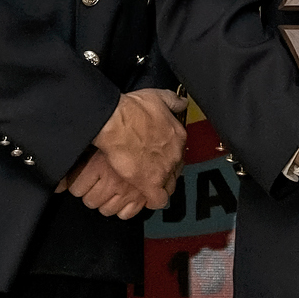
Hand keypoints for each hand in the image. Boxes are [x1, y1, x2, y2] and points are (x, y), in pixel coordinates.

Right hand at [58, 88, 185, 216]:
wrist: (116, 122)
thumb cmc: (133, 109)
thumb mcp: (158, 96)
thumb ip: (173, 100)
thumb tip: (182, 102)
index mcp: (178, 136)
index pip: (180, 152)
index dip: (170, 156)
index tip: (162, 156)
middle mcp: (174, 155)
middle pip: (176, 170)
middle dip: (167, 172)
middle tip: (154, 171)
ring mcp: (163, 170)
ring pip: (169, 186)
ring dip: (161, 187)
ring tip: (150, 185)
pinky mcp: (149, 183)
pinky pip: (158, 200)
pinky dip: (153, 201)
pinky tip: (147, 199)